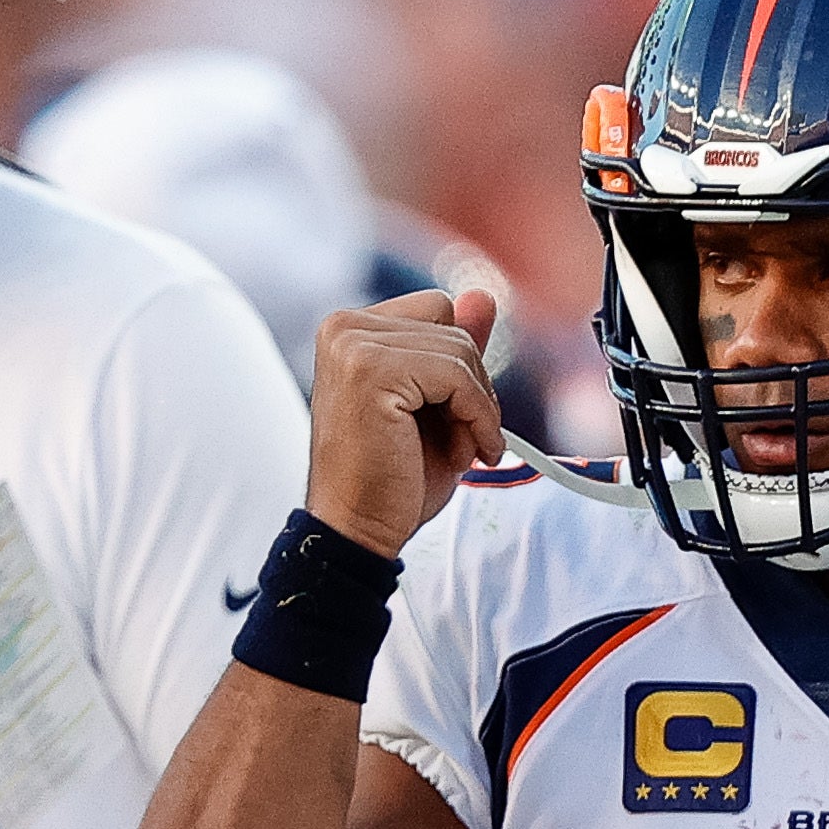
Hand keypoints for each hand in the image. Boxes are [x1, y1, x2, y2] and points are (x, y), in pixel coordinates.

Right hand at [306, 288, 504, 557]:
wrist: (358, 531)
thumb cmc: (391, 479)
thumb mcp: (437, 405)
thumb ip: (456, 350)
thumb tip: (484, 296)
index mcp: (351, 330)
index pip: (438, 310)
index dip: (459, 365)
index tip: (458, 417)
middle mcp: (343, 328)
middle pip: (451, 322)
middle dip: (470, 383)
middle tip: (459, 439)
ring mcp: (351, 345)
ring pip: (459, 347)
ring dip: (476, 406)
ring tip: (460, 450)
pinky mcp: (368, 370)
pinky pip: (455, 375)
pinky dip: (477, 417)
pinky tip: (469, 454)